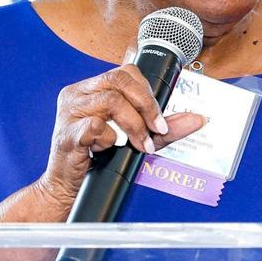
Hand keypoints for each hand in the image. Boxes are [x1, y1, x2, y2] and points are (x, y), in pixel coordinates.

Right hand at [39, 64, 205, 203]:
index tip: (159, 117)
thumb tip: (195, 120)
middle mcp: (78, 94)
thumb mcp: (136, 139)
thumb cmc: (99, 160)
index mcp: (92, 89)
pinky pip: (96, 126)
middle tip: (156, 129)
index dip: (147, 91)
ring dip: (133, 125)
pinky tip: (109, 149)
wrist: (69, 187)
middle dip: (145, 104)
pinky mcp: (66, 132)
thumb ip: (163, 128)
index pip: (125, 72)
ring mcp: (69, 111)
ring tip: (139, 144)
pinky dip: (110, 139)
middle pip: (119, 79)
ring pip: (111, 101)